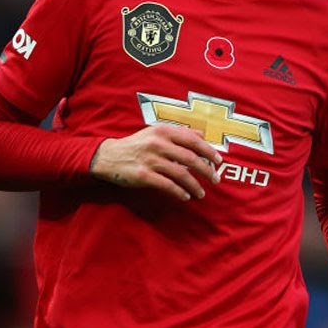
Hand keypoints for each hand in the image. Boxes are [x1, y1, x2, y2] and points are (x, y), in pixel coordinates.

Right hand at [90, 124, 221, 200]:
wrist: (108, 157)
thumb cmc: (137, 144)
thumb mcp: (156, 133)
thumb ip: (179, 133)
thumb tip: (202, 134)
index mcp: (163, 131)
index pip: (193, 140)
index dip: (208, 151)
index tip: (218, 161)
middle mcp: (158, 143)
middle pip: (190, 158)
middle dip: (206, 171)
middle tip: (215, 180)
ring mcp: (150, 160)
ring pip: (181, 174)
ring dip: (194, 185)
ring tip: (201, 193)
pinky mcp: (143, 175)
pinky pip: (167, 185)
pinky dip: (179, 192)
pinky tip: (185, 196)